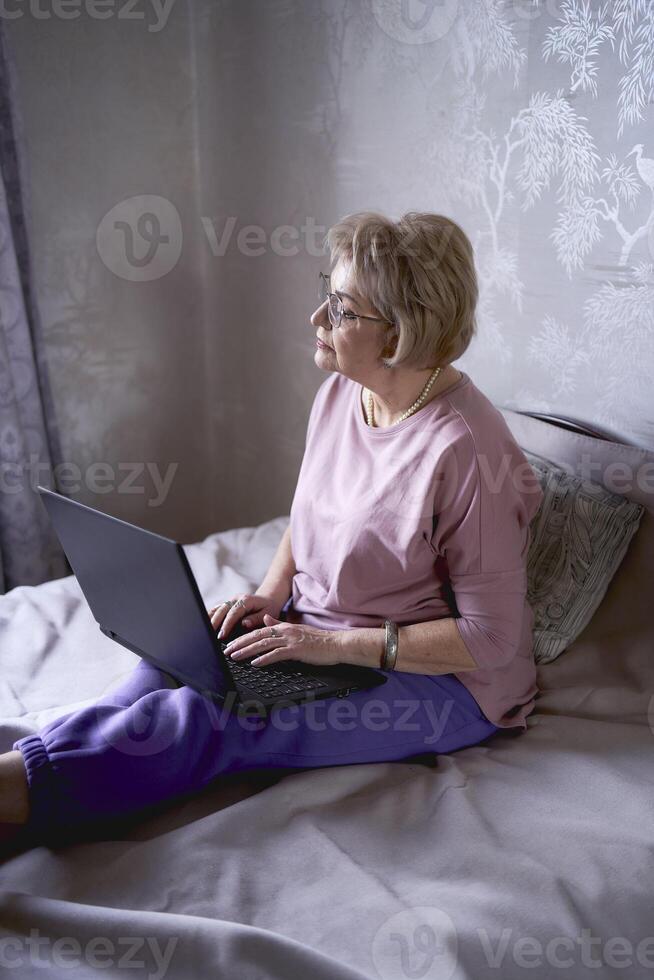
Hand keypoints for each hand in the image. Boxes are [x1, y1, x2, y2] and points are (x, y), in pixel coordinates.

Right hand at [208, 593, 282, 639]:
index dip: (227, 624)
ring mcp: (230, 600)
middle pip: (222, 609)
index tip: (222, 635)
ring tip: (204, 631)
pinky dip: (210, 617)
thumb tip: (244, 623)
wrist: (268, 599)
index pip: (234, 613)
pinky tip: (205, 625)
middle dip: (215, 623)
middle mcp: (236, 599)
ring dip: (210, 619)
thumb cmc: (269, 608)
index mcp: (246, 600)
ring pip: (217, 609)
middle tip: (210, 636)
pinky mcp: (227, 604)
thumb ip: (256, 619)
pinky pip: (216, 610)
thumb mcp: (268, 613)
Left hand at [223, 614, 342, 667]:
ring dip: (247, 651)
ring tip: (235, 656)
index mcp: (283, 627)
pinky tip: (254, 663)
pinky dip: (264, 659)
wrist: (336, 644)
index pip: (258, 631)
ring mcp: (290, 640)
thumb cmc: (318, 640)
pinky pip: (276, 654)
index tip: (231, 643)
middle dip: (240, 643)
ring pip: (263, 644)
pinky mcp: (296, 650)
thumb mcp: (296, 629)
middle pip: (257, 637)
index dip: (243, 637)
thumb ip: (279, 624)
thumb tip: (266, 618)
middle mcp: (285, 631)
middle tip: (227, 650)